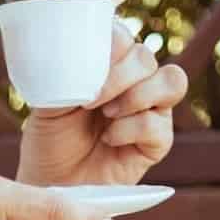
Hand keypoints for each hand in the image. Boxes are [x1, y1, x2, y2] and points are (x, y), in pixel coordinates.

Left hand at [18, 19, 186, 188]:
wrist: (52, 182)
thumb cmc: (50, 138)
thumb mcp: (48, 100)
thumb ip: (64, 74)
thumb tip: (75, 55)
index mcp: (110, 65)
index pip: (123, 36)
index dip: (111, 44)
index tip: (84, 64)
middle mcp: (135, 82)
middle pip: (147, 57)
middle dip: (120, 75)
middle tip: (91, 99)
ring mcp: (151, 110)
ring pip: (171, 80)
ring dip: (136, 95)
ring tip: (106, 114)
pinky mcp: (158, 142)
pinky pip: (159, 123)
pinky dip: (131, 129)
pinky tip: (108, 139)